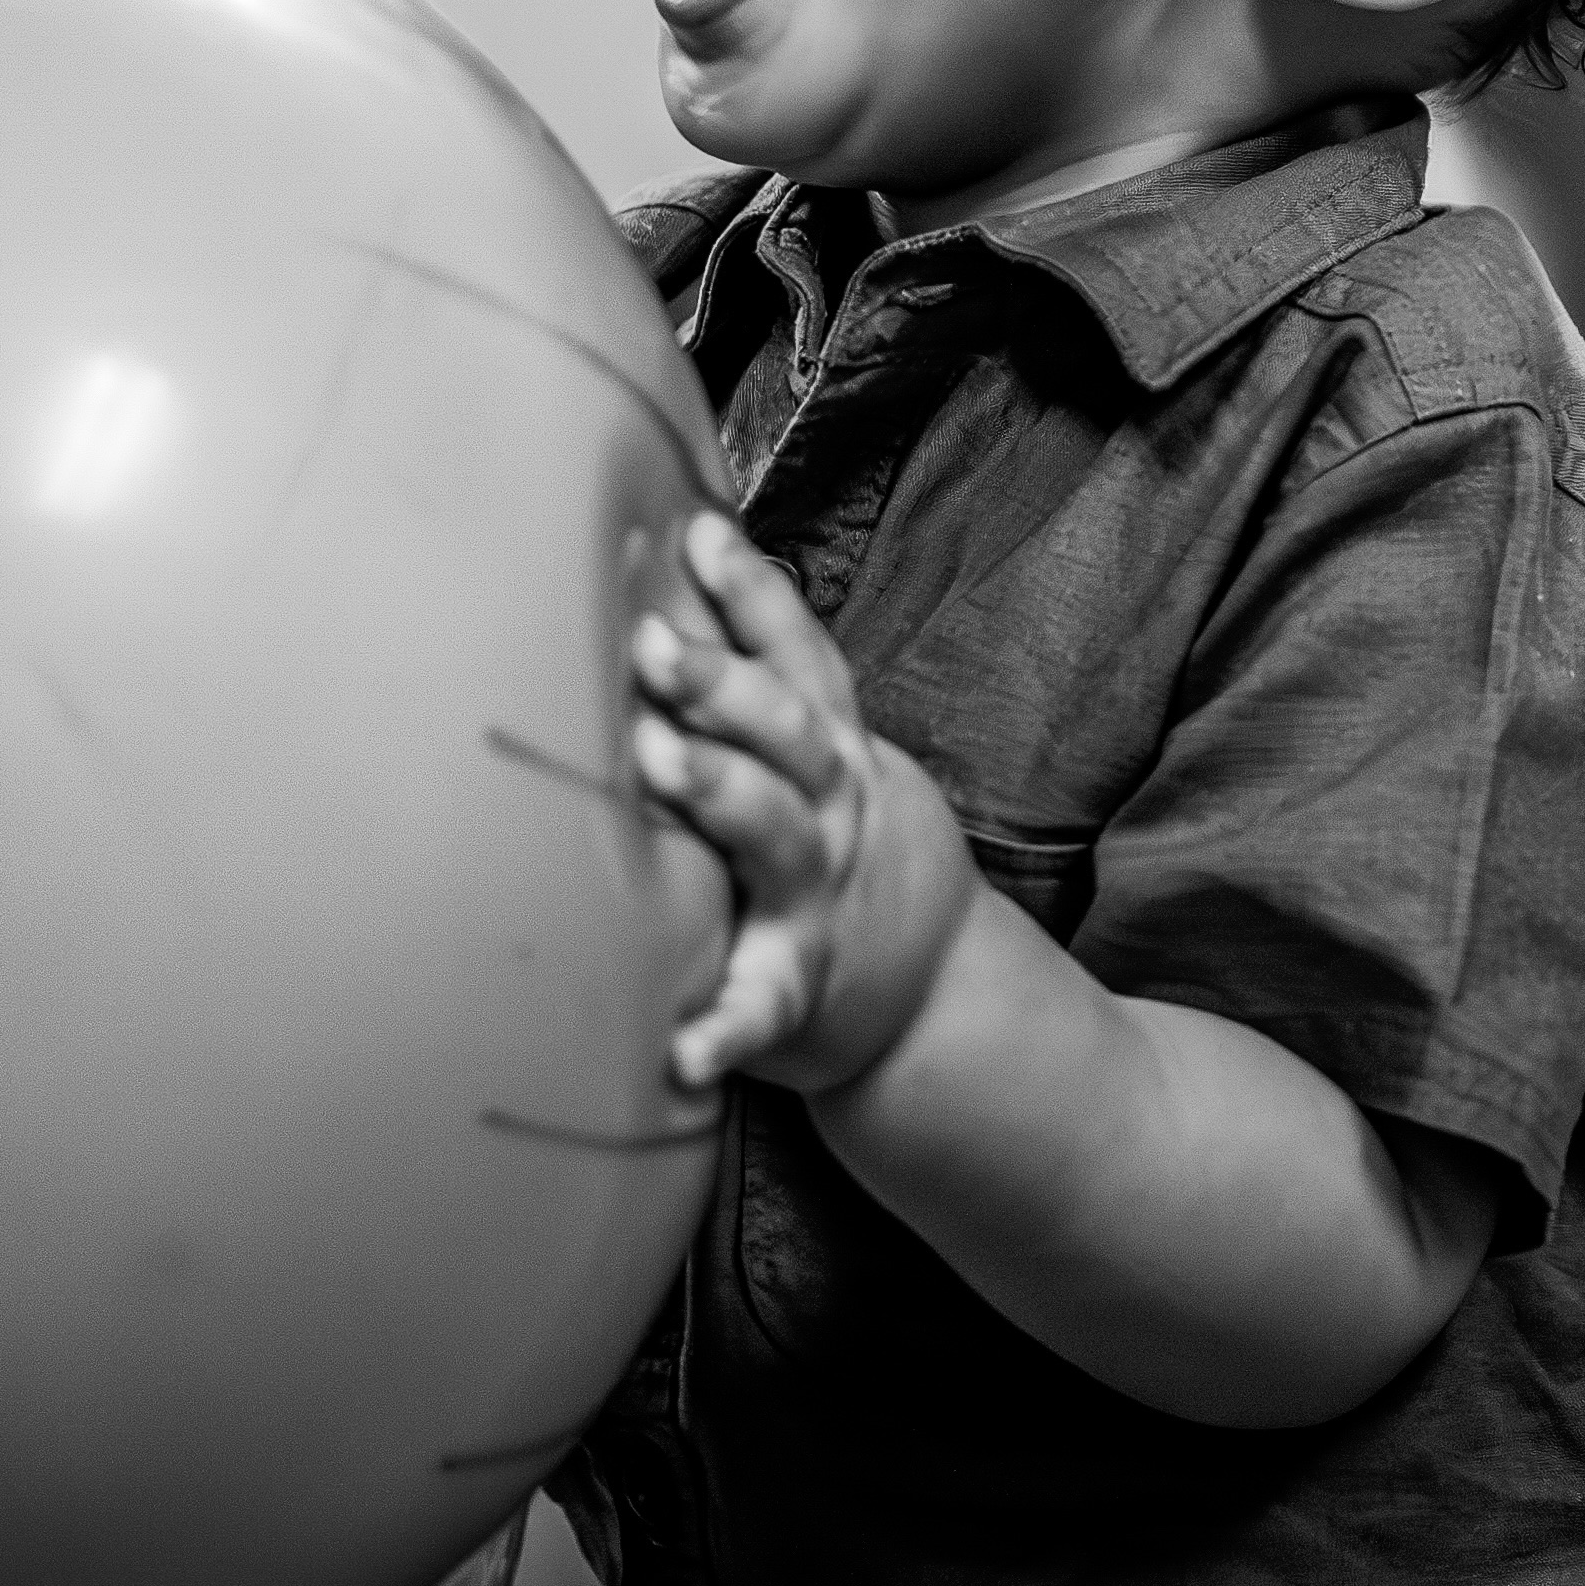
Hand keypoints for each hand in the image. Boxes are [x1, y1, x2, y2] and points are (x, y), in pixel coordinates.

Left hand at [631, 511, 976, 1096]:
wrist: (933, 995)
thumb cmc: (838, 841)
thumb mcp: (826, 752)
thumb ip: (764, 671)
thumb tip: (680, 542)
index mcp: (830, 750)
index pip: (799, 655)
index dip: (753, 593)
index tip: (698, 533)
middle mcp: (828, 811)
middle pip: (785, 732)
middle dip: (723, 682)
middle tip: (651, 644)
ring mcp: (813, 898)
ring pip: (773, 834)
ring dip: (719, 793)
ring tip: (655, 764)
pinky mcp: (792, 990)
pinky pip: (759, 1008)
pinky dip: (724, 1031)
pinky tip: (681, 1052)